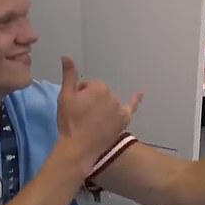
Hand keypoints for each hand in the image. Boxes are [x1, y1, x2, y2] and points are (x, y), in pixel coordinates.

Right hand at [56, 56, 141, 171]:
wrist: (78, 148)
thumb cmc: (69, 122)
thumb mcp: (65, 97)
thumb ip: (68, 75)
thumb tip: (66, 56)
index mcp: (98, 87)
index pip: (87, 86)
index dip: (79, 95)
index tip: (74, 108)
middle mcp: (112, 95)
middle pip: (99, 93)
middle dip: (91, 100)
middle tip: (81, 115)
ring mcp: (120, 108)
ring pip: (110, 102)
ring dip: (103, 106)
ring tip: (93, 121)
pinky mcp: (124, 120)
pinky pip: (131, 107)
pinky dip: (135, 99)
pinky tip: (140, 93)